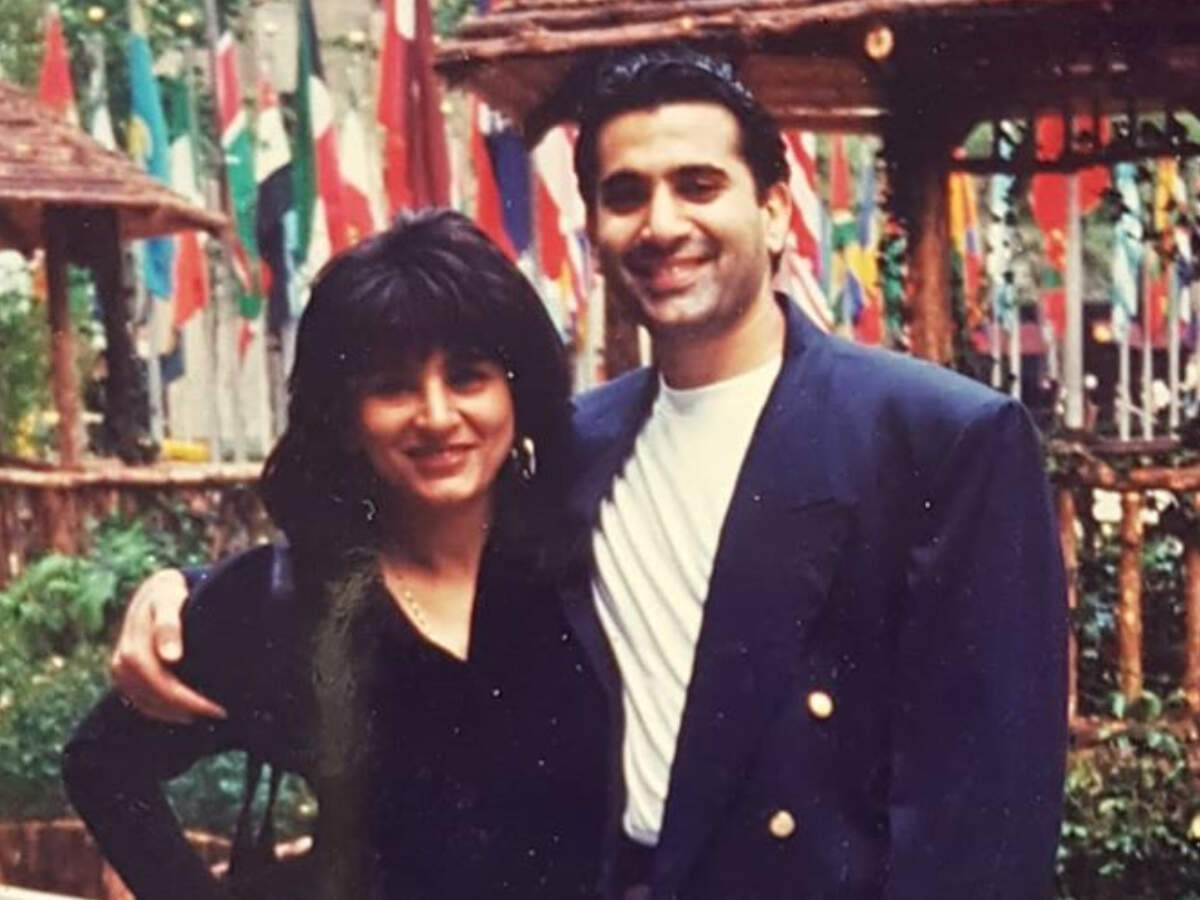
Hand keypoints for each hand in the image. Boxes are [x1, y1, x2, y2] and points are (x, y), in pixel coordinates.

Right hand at [109, 568, 226, 722]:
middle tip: (218, 712)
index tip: (213, 705)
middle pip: (149, 693)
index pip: (155, 678)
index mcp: (134, 641)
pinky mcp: (123, 673)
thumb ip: (169, 625)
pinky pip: (138, 699)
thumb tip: (171, 657)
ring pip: (142, 700)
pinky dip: (159, 709)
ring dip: (171, 712)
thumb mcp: (170, 599)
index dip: (182, 697)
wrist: (156, 589)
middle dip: (183, 706)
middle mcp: (122, 657)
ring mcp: (120, 667)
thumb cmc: (170, 593)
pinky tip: (182, 712)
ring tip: (203, 715)